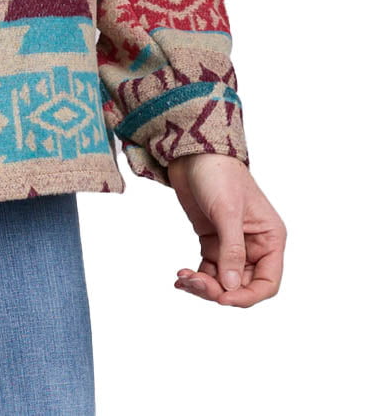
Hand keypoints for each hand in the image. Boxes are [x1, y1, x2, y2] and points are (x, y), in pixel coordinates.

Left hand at [167, 153, 285, 306]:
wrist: (193, 152)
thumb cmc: (219, 173)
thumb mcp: (227, 211)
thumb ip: (232, 250)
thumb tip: (232, 287)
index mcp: (270, 238)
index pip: (268, 282)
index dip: (247, 296)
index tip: (223, 299)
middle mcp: (255, 246)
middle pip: (242, 286)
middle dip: (219, 290)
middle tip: (194, 282)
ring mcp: (232, 245)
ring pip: (223, 282)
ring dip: (204, 286)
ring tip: (183, 278)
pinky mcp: (212, 242)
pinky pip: (208, 270)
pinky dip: (195, 277)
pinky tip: (181, 278)